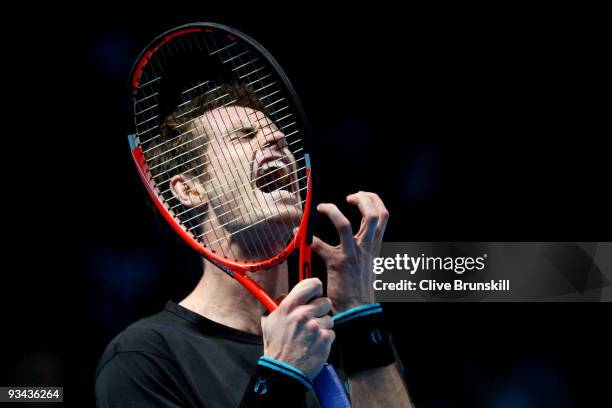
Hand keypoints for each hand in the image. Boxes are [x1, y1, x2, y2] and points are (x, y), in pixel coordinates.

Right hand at [261, 278, 334, 378]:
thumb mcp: (270, 322)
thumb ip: (278, 306)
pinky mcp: (324, 338)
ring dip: (322, 326)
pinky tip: (314, 344)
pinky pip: (331, 332)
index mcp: (289, 307)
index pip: (311, 284)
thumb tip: (285, 296)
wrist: (284, 371)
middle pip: (325, 301)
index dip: (315, 288)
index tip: (315, 292)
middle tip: (313, 318)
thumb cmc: (276, 348)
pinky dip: (325, 338)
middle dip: (320, 309)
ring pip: (329, 318)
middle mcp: (303, 314)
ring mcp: (315, 326)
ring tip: (310, 335)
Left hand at [312, 191, 388, 312]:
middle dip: (362, 199)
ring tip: (322, 208)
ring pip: (345, 225)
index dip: (373, 200)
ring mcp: (352, 255)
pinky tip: (301, 237)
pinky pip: (320, 247)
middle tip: (349, 197)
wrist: (358, 311)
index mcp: (375, 246)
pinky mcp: (337, 265)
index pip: (383, 215)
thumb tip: (359, 239)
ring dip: (332, 212)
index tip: (361, 196)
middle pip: (373, 214)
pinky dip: (309, 240)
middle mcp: (367, 248)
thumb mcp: (370, 265)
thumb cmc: (361, 289)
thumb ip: (365, 250)